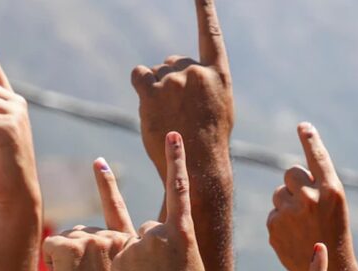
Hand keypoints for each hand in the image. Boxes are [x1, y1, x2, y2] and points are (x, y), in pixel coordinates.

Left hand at [42, 158, 133, 270]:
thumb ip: (111, 253)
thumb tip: (87, 242)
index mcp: (127, 242)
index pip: (116, 206)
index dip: (106, 182)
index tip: (98, 161)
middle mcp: (114, 235)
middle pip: (81, 231)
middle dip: (75, 253)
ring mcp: (94, 238)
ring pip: (65, 238)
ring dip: (63, 259)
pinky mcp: (72, 245)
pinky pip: (50, 244)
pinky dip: (51, 262)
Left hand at [111, 132, 208, 270]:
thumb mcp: (187, 261)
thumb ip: (168, 240)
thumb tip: (145, 228)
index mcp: (183, 233)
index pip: (178, 189)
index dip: (176, 160)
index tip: (173, 136)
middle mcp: (160, 233)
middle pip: (148, 229)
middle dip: (152, 249)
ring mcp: (138, 246)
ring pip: (131, 244)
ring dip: (137, 263)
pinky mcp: (120, 258)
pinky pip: (118, 258)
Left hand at [131, 0, 233, 179]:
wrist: (198, 167)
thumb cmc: (209, 139)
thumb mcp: (219, 105)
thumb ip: (203, 81)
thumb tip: (175, 68)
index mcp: (218, 74)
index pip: (210, 34)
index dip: (204, 8)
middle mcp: (196, 72)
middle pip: (173, 62)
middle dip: (171, 81)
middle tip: (178, 112)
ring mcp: (174, 81)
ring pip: (155, 72)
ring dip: (156, 90)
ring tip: (168, 117)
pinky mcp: (152, 92)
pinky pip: (139, 75)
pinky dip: (141, 85)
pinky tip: (149, 104)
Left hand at [267, 122, 352, 270]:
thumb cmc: (335, 233)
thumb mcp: (335, 206)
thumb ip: (316, 186)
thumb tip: (288, 174)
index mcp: (332, 191)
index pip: (317, 157)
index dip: (310, 140)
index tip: (303, 126)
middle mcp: (310, 198)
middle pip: (290, 172)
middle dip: (295, 183)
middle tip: (308, 202)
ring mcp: (290, 213)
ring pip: (278, 192)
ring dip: (287, 201)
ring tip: (302, 222)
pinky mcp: (274, 226)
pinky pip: (273, 212)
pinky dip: (280, 221)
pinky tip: (294, 235)